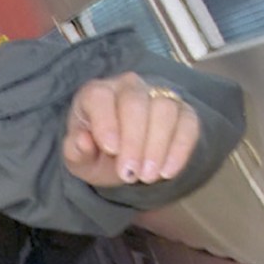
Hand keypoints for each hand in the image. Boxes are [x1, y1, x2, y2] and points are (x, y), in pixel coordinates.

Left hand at [62, 73, 200, 187]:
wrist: (120, 157)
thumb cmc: (95, 152)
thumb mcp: (79, 158)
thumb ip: (75, 150)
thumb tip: (82, 142)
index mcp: (96, 93)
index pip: (100, 97)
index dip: (105, 122)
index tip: (111, 150)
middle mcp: (128, 87)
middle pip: (135, 103)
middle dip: (134, 140)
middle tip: (130, 174)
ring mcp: (158, 95)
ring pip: (164, 110)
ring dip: (157, 146)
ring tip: (147, 177)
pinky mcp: (182, 111)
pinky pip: (188, 123)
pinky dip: (179, 149)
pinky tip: (167, 173)